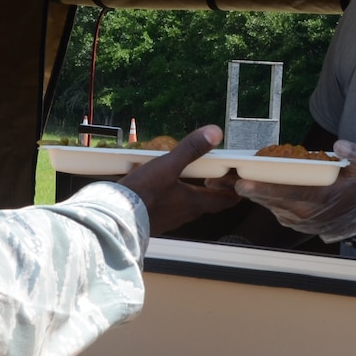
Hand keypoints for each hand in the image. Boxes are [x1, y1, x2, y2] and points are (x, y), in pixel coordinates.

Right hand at [114, 125, 239, 234]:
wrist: (116, 218)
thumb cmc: (143, 193)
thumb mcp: (167, 165)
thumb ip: (191, 149)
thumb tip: (214, 133)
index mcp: (193, 202)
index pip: (222, 201)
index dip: (233, 194)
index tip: (239, 189)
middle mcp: (184, 214)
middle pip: (204, 204)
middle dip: (210, 192)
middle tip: (212, 179)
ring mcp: (169, 220)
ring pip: (185, 206)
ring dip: (188, 195)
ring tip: (185, 180)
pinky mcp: (153, 222)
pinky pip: (167, 209)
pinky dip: (169, 199)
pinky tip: (158, 190)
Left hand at [232, 140, 355, 242]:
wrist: (354, 220)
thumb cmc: (355, 191)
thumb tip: (341, 146)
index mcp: (320, 198)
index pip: (289, 193)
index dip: (265, 188)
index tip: (244, 182)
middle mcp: (303, 211)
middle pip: (270, 199)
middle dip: (247, 188)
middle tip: (224, 177)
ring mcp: (293, 218)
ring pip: (265, 203)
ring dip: (247, 190)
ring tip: (225, 176)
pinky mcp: (287, 219)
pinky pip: (269, 206)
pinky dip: (257, 194)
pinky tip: (242, 182)